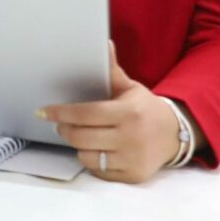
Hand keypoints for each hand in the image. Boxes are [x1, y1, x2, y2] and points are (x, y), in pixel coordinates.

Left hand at [42, 50, 183, 183]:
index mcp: (128, 113)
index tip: (43, 111)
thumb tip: (103, 44)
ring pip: (87, 157)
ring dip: (79, 147)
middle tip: (61, 124)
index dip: (61, 113)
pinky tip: (97, 150)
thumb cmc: (145, 109)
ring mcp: (132, 159)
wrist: (175, 134)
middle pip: (81, 137)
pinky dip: (93, 161)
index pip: (85, 114)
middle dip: (65, 130)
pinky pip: (99, 171)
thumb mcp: (130, 88)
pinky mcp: (133, 175)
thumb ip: (112, 71)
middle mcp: (131, 137)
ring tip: (82, 137)